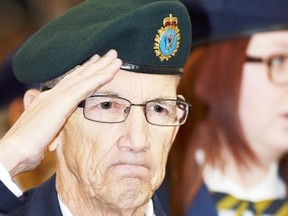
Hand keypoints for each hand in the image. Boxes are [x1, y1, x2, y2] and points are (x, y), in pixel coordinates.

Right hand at [0, 49, 121, 176]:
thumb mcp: (44, 133)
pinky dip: (99, 79)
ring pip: (85, 77)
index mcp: (49, 100)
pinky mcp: (61, 103)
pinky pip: (86, 88)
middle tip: (111, 54)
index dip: (84, 71)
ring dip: (102, 67)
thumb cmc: (27, 146)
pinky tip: (111, 72)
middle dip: (97, 63)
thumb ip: (53, 128)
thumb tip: (55, 135)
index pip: (70, 82)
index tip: (95, 63)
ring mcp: (57, 96)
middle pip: (79, 75)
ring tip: (116, 57)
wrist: (14, 151)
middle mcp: (53, 94)